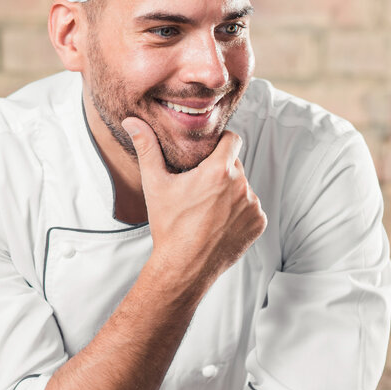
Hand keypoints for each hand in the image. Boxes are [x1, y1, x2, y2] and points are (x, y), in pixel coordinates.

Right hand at [122, 117, 266, 295]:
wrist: (184, 268)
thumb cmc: (168, 226)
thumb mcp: (155, 185)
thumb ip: (147, 148)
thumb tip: (132, 122)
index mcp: (219, 171)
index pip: (232, 139)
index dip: (220, 143)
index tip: (208, 153)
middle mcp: (241, 185)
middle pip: (235, 165)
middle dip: (220, 172)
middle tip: (198, 188)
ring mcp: (252, 206)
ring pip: (243, 188)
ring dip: (229, 193)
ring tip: (207, 210)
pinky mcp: (258, 224)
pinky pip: (250, 209)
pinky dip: (238, 213)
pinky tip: (218, 224)